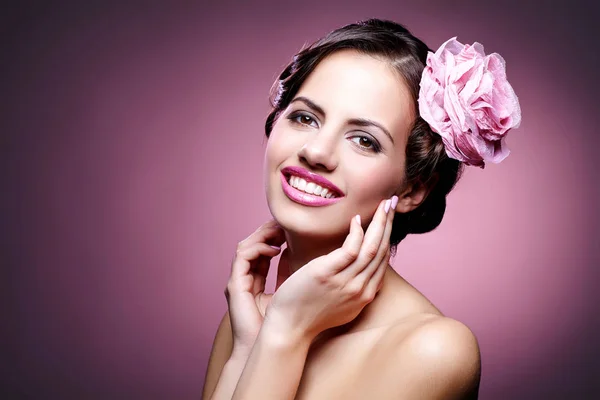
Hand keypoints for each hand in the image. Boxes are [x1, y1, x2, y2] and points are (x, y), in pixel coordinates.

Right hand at [224, 219, 289, 358]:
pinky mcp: (235, 285)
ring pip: (246, 246)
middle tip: (287, 222)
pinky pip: (243, 257)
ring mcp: (238, 280)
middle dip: (269, 231)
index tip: (294, 229)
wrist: (270, 345)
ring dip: (263, 235)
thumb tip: (310, 256)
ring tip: (281, 229)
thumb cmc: (283, 325)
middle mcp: (245, 278)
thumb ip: (293, 274)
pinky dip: (258, 249)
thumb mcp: (293, 292)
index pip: (264, 251)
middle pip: (253, 244)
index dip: (277, 237)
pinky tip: (275, 247)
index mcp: (256, 280)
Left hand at [265, 196, 396, 341]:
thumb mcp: (340, 303)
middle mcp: (360, 289)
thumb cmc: (309, 313)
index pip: (382, 260)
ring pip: (371, 247)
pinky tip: (356, 219)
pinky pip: (350, 249)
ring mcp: (345, 282)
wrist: (289, 328)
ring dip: (380, 223)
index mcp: (365, 295)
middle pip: (381, 250)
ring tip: (383, 204)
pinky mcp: (327, 274)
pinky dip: (357, 233)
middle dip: (389, 224)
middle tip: (393, 202)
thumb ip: (352, 286)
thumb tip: (357, 266)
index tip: (389, 218)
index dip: (388, 236)